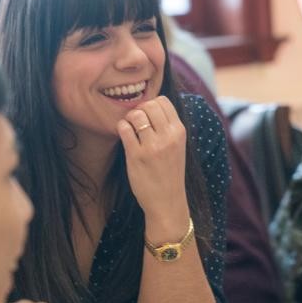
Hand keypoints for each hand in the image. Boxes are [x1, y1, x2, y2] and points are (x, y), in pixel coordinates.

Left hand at [118, 96, 188, 220]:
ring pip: (135, 114)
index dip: (151, 104)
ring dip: (129, 119)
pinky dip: (121, 128)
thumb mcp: (177, 146)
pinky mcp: (136, 156)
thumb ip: (168, 127)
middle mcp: (168, 136)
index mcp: (179, 131)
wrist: (167, 201)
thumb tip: (151, 105)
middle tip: (137, 123)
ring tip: (131, 130)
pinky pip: (124, 128)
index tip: (148, 116)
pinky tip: (125, 137)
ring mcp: (152, 146)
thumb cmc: (169, 172)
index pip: (163, 101)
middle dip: (139, 110)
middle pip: (149, 104)